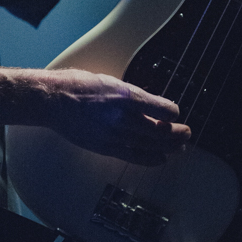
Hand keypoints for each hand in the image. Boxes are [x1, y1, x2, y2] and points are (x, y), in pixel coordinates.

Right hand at [44, 69, 190, 165]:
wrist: (54, 101)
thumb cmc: (78, 86)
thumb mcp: (111, 81)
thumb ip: (132, 96)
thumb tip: (151, 106)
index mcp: (126, 96)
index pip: (162, 109)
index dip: (173, 112)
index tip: (176, 113)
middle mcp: (123, 117)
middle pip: (159, 131)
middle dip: (177, 133)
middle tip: (187, 133)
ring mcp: (114, 135)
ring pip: (149, 145)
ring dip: (168, 147)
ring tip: (180, 148)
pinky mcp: (105, 147)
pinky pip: (133, 155)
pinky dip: (149, 158)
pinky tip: (160, 159)